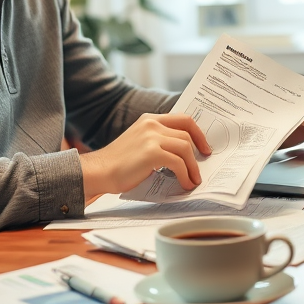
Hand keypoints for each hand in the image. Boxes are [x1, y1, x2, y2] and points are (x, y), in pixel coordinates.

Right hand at [79, 114, 211, 197]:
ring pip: (185, 148)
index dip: (198, 133)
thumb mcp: (139, 142)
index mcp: (149, 120)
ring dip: (193, 167)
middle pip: (187, 134)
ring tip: (193, 180)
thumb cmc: (118, 163)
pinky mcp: (151, 153)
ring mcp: (151, 137)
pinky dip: (185, 175)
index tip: (204, 147)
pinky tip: (184, 183)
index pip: (183, 119)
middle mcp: (152, 124)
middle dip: (199, 151)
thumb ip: (158, 141)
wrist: (98, 171)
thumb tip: (183, 154)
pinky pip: (178, 162)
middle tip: (202, 166)